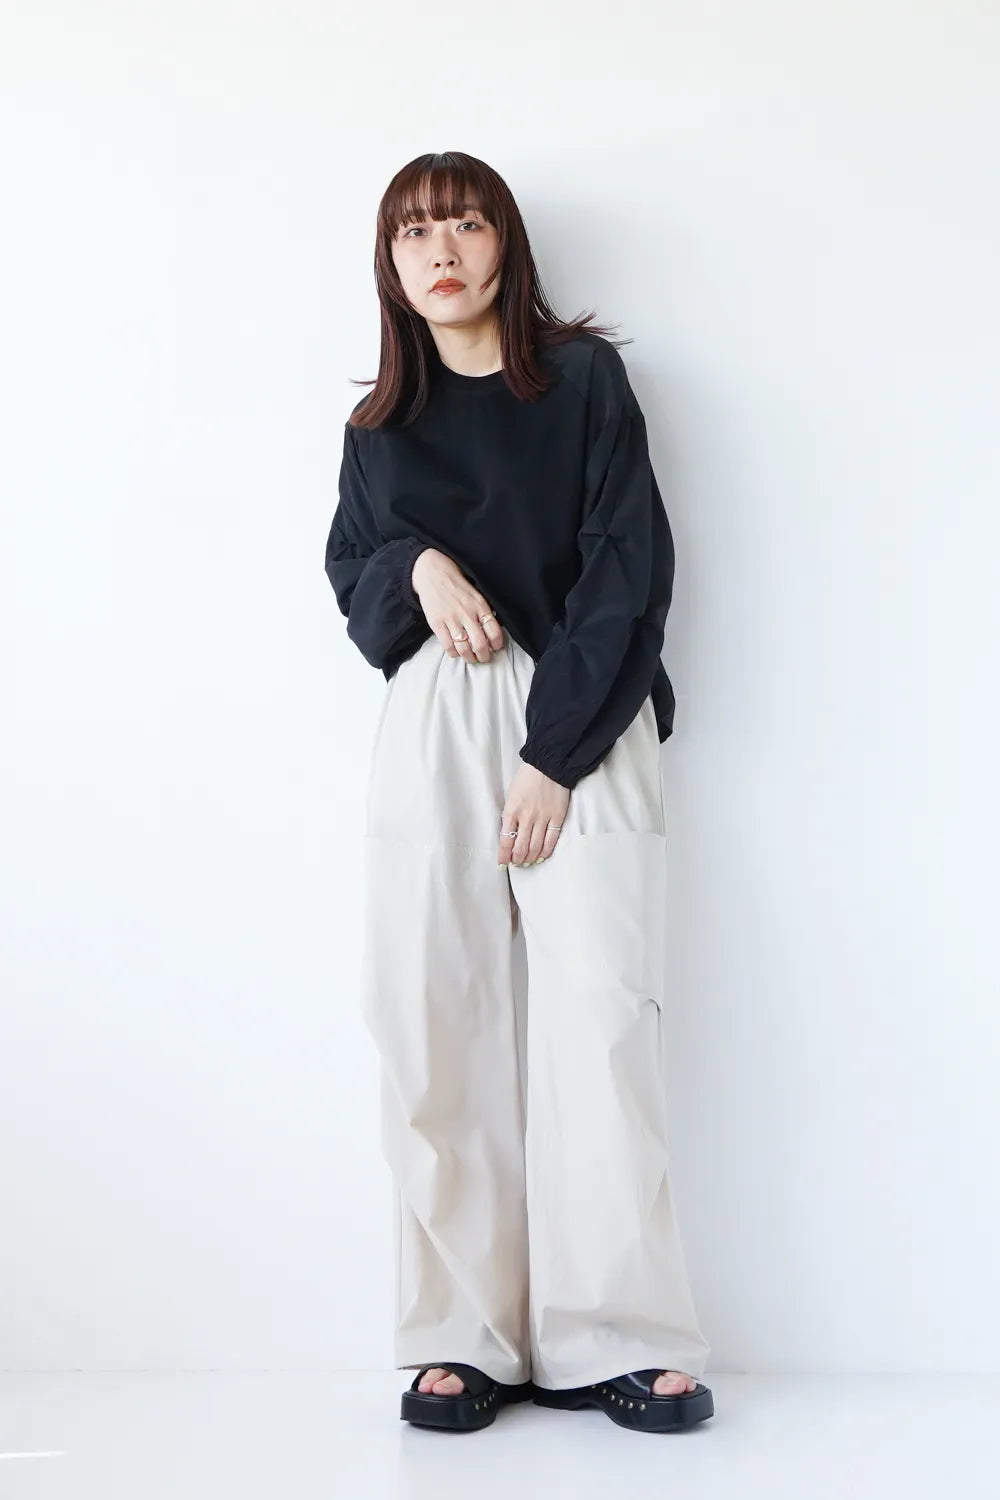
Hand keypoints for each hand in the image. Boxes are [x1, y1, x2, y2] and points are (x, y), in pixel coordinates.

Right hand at [411, 548, 504, 662]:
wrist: (434, 575)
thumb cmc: (458, 587)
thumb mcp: (477, 596)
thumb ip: (485, 612)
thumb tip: (494, 632)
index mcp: (480, 606)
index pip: (495, 632)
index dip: (497, 645)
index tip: (495, 648)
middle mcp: (467, 614)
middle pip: (480, 644)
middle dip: (484, 656)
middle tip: (484, 658)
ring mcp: (451, 620)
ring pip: (464, 649)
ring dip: (469, 658)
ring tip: (471, 658)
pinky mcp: (437, 624)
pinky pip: (448, 646)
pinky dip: (454, 653)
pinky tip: (456, 652)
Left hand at [498, 762, 569, 866]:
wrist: (548, 765)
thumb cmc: (526, 779)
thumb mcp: (511, 796)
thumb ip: (510, 815)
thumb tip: (510, 835)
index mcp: (511, 811)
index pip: (506, 840)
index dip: (504, 856)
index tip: (502, 863)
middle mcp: (526, 817)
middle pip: (521, 848)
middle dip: (517, 860)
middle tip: (516, 863)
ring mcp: (543, 818)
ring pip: (535, 847)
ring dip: (530, 858)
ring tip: (527, 862)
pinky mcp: (557, 817)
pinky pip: (551, 840)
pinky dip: (546, 852)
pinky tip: (542, 856)